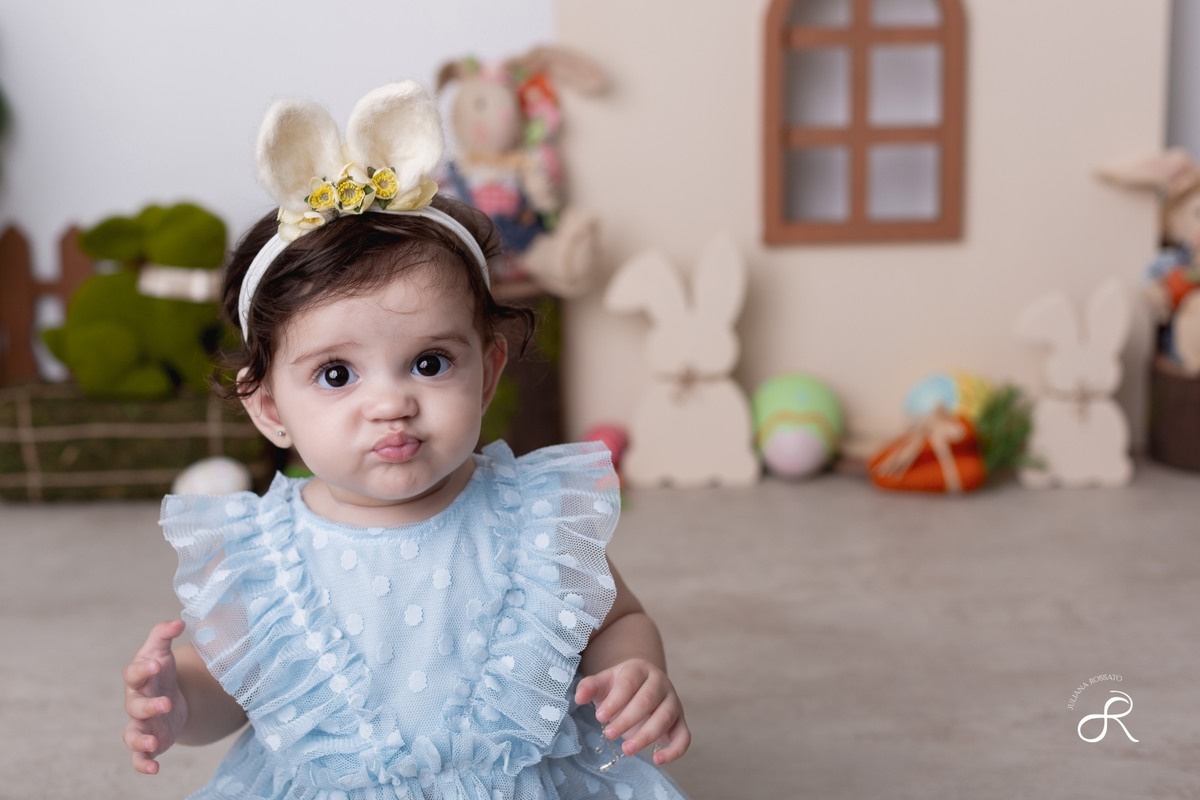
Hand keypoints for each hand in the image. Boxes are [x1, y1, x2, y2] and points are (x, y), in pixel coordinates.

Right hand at [123, 620, 187, 774]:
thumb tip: (178, 621)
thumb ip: (164, 633)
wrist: (168, 694)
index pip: (133, 673)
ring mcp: (140, 723)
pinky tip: (154, 769)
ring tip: (154, 742)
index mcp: (139, 678)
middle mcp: (135, 701)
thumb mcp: (162, 650)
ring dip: (140, 740)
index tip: (156, 663)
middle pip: (133, 706)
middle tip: (166, 704)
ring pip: (132, 734)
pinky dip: (143, 764)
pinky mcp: (148, 741)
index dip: (142, 669)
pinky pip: (138, 756)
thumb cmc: (161, 670)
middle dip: (148, 706)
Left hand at [575, 658, 690, 764]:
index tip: (599, 717)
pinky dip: (674, 750)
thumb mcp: (603, 684)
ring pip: (665, 718)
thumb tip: (579, 697)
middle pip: (647, 700)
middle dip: (627, 720)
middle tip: (609, 734)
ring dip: (646, 736)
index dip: (615, 701)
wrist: (641, 688)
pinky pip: (684, 737)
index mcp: (640, 669)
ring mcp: (673, 702)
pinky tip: (657, 760)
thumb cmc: (619, 688)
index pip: (629, 683)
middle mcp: (661, 683)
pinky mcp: (680, 722)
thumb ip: (589, 687)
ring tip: (626, 750)